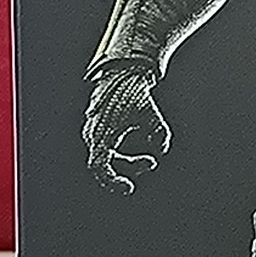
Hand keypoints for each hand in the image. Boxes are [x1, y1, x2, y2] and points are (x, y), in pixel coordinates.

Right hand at [83, 64, 169, 194]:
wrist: (123, 69)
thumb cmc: (133, 92)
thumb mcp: (151, 115)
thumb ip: (159, 134)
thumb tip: (162, 147)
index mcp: (100, 135)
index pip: (99, 168)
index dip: (112, 181)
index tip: (128, 187)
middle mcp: (93, 134)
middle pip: (106, 164)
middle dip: (129, 168)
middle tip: (149, 167)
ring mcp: (94, 129)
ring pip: (109, 155)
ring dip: (130, 161)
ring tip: (149, 160)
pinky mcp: (99, 125)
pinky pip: (109, 146)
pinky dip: (125, 151)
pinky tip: (143, 141)